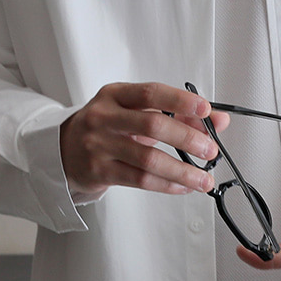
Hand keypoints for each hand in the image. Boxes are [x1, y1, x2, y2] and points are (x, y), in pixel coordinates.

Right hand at [59, 82, 228, 195]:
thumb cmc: (106, 127)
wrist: (62, 150)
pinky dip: (166, 184)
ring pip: (148, 159)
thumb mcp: (134, 111)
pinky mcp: (99, 171)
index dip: (179, 100)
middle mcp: (104, 118)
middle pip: (152, 126)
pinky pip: (140, 179)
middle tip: (210, 149)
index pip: (151, 93)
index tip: (205, 109)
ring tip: (203, 179)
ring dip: (182, 171)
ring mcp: (99, 146)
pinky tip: (183, 187)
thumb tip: (218, 120)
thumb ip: (176, 113)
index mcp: (115, 95)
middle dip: (187, 138)